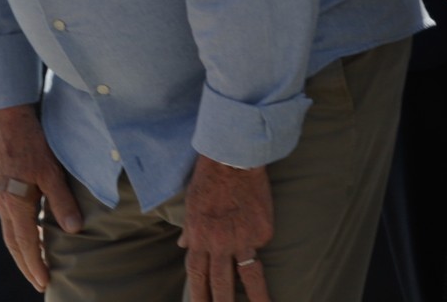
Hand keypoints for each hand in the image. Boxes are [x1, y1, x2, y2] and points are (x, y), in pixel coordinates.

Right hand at [0, 104, 81, 291]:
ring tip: (34, 265)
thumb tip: (75, 230)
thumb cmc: (31, 142)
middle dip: (26, 265)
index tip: (44, 283)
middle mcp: (3, 202)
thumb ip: (62, 201)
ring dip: (21, 251)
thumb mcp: (51, 171)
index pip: (25, 243)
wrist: (7, 117)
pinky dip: (18, 234)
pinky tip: (28, 233)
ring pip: (9, 231)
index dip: (35, 264)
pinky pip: (8, 219)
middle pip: (13, 243)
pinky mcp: (0, 186)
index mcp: (14, 202)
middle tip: (39, 283)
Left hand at [179, 155, 272, 301]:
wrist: (232, 159)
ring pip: (250, 276)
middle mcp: (219, 242)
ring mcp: (243, 238)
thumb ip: (190, 229)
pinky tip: (259, 229)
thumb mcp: (191, 205)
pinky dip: (260, 244)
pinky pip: (262, 244)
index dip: (198, 294)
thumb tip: (183, 245)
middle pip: (221, 282)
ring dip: (256, 298)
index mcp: (199, 236)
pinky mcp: (263, 231)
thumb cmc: (208, 179)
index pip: (197, 274)